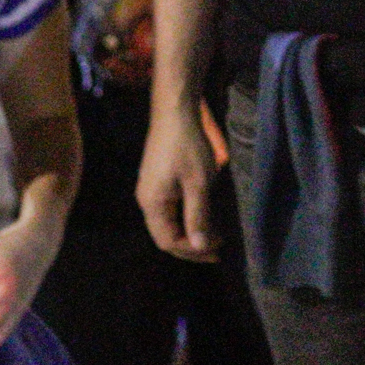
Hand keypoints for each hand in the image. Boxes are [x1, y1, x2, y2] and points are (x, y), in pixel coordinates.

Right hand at [136, 98, 220, 260]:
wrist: (175, 113)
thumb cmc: (188, 147)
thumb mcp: (198, 183)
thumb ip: (198, 216)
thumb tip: (201, 246)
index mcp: (152, 204)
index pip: (168, 241)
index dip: (192, 251)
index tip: (217, 251)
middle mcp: (147, 201)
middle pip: (166, 235)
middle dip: (192, 246)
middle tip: (218, 250)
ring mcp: (152, 190)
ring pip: (169, 222)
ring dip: (191, 232)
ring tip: (215, 237)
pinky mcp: (159, 181)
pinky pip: (171, 209)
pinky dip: (188, 217)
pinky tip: (205, 216)